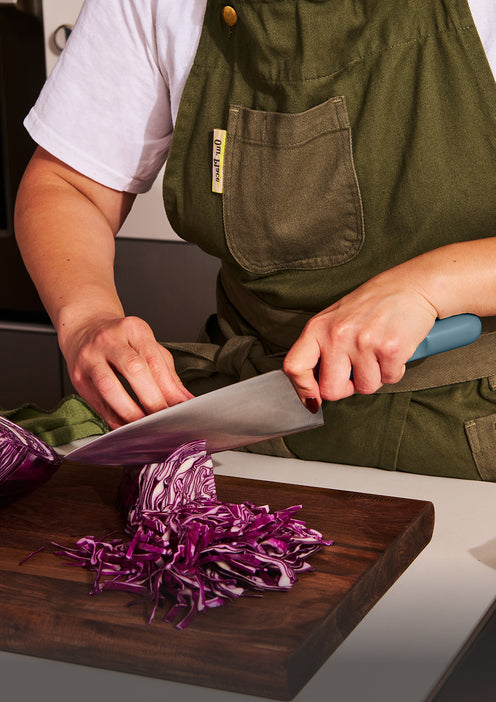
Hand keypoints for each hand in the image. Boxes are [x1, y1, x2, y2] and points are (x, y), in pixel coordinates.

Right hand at [62, 315, 193, 428]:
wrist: (85, 328)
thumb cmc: (122, 340)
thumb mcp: (147, 346)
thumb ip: (167, 373)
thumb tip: (186, 400)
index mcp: (133, 329)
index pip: (154, 360)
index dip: (169, 388)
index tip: (181, 408)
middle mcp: (109, 340)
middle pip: (134, 370)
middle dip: (152, 399)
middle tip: (165, 419)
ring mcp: (90, 357)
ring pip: (110, 387)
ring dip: (130, 411)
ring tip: (146, 426)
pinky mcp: (77, 377)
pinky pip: (98, 403)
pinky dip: (114, 419)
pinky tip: (128, 427)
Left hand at [283, 271, 437, 408]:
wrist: (411, 286)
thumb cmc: (372, 304)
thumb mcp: (335, 319)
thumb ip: (321, 347)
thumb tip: (314, 386)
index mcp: (318, 327)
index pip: (295, 366)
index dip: (303, 390)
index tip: (313, 400)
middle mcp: (337, 335)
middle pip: (331, 390)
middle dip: (346, 388)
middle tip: (357, 371)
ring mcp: (363, 342)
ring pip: (365, 388)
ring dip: (375, 376)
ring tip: (378, 352)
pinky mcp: (390, 348)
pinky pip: (390, 379)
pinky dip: (394, 370)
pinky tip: (393, 350)